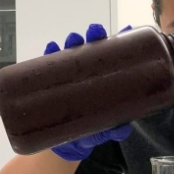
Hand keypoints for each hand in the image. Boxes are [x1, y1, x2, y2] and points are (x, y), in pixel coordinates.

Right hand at [48, 23, 134, 160]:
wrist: (68, 144)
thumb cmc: (92, 129)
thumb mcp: (105, 131)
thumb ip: (114, 130)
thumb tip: (122, 130)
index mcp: (104, 76)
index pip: (113, 54)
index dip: (119, 40)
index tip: (125, 29)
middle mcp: (87, 70)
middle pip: (92, 47)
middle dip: (94, 36)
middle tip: (95, 32)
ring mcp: (69, 74)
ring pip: (71, 52)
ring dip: (72, 41)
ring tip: (74, 39)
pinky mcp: (51, 81)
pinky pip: (48, 64)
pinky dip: (49, 53)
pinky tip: (50, 48)